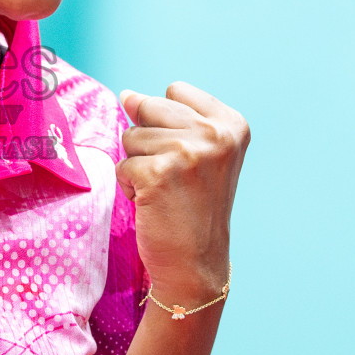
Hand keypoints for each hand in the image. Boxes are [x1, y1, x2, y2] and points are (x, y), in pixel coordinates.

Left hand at [117, 83, 247, 301]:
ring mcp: (189, 152)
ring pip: (131, 136)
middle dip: (149, 141)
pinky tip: (153, 204)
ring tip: (164, 191)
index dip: (167, 122)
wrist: (195, 264)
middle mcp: (216, 134)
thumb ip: (166, 118)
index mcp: (232, 124)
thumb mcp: (196, 153)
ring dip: (138, 165)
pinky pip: (122, 165)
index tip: (187, 157)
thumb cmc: (192, 207)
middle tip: (174, 177)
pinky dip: (130, 186)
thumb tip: (127, 95)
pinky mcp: (160, 173)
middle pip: (149, 107)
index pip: (175, 90)